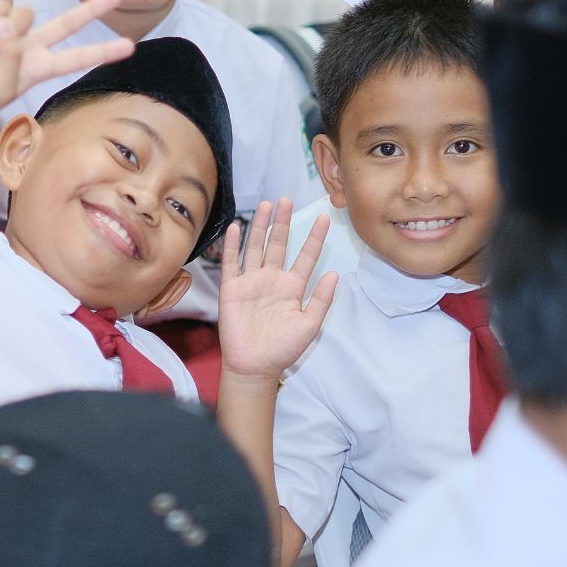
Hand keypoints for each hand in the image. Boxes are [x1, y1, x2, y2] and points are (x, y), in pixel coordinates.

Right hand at [0, 0, 132, 129]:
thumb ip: (12, 58)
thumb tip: (13, 27)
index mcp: (38, 68)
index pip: (77, 58)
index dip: (102, 52)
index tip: (130, 47)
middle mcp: (29, 47)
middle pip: (67, 23)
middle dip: (91, 9)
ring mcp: (9, 31)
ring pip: (24, 11)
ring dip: (7, 28)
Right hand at [216, 199, 337, 380]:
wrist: (254, 366)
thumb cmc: (283, 349)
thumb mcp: (310, 325)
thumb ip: (321, 299)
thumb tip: (334, 274)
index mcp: (292, 288)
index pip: (306, 256)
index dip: (314, 238)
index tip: (324, 218)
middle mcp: (272, 280)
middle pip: (278, 244)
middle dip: (283, 223)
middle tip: (287, 200)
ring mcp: (251, 282)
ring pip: (256, 247)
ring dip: (260, 227)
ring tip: (266, 205)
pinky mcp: (232, 289)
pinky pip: (232, 263)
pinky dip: (232, 246)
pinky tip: (235, 228)